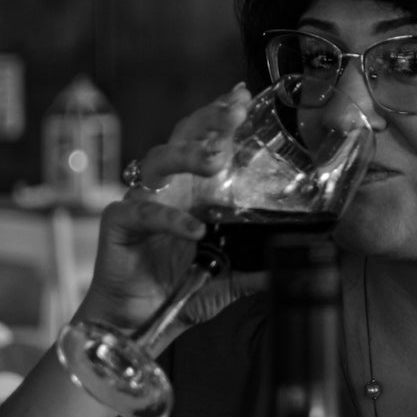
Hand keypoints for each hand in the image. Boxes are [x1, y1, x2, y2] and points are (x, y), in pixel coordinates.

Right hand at [73, 83, 262, 333]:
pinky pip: (144, 212)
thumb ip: (256, 266)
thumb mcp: (228, 276)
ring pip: (158, 160)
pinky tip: (194, 228)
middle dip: (209, 119)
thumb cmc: (177, 288)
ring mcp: (140, 200)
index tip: (242, 94)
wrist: (136, 321)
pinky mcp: (120, 223)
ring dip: (188, 154)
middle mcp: (167, 186)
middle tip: (234, 112)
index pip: (206, 138)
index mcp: (192, 187)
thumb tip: (296, 262)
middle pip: (183, 135)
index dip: (220, 113)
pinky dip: (171, 218)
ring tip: (216, 160)